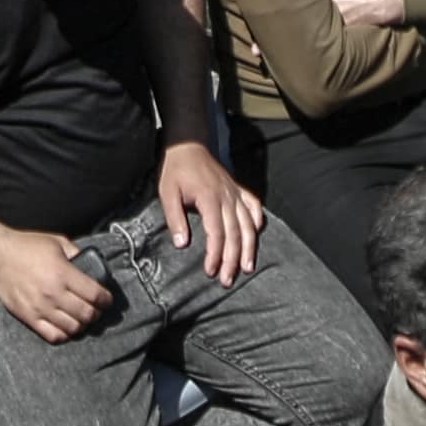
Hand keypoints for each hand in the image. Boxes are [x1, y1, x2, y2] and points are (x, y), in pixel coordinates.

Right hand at [0, 224, 111, 342]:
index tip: (107, 299)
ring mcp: (41, 308)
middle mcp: (53, 293)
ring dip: (82, 325)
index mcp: (63, 273)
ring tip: (81, 318)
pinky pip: (53, 336)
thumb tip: (91, 266)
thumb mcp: (57, 242)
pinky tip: (66, 326)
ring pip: (72, 328)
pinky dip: (65, 334)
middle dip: (96, 313)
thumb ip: (76, 254)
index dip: (106, 299)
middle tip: (96, 309)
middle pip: (86, 314)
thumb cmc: (27, 246)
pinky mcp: (29, 317)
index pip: (94, 294)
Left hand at [158, 135, 260, 280]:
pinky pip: (253, 205)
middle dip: (232, 260)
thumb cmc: (175, 170)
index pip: (217, 233)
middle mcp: (227, 196)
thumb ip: (174, 218)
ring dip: (248, 247)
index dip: (215, 254)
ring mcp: (234, 192)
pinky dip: (258, 219)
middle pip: (235, 233)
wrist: (187, 144)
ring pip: (248, 224)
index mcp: (209, 198)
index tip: (210, 271)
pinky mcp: (237, 188)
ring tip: (247, 268)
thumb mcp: (167, 193)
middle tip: (227, 280)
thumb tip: (182, 244)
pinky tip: (257, 233)